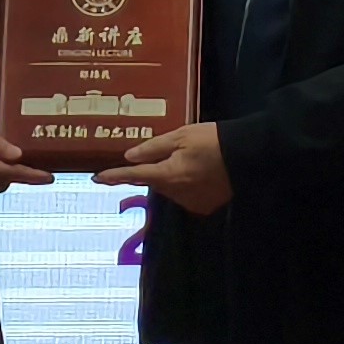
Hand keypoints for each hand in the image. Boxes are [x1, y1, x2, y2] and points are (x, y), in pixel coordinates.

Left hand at [100, 120, 229, 214]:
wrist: (247, 155)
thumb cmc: (212, 140)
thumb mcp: (181, 136)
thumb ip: (153, 148)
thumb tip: (129, 156)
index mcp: (168, 175)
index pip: (134, 175)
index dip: (114, 176)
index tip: (97, 178)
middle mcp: (177, 194)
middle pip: (153, 182)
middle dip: (153, 170)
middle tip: (169, 153)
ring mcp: (190, 203)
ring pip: (169, 189)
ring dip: (170, 177)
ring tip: (191, 159)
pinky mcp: (203, 207)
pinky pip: (184, 196)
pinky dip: (185, 185)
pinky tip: (199, 172)